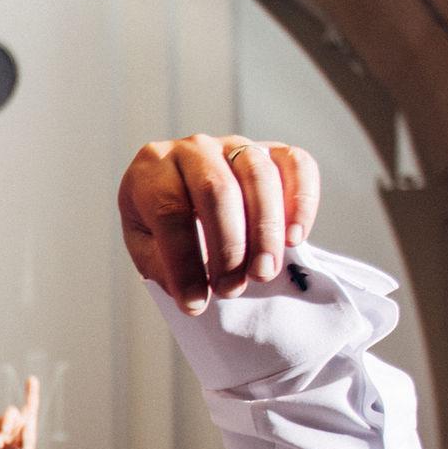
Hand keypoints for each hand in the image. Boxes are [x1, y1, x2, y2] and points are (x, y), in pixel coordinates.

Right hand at [0, 374, 40, 448]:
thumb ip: (28, 437)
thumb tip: (27, 423)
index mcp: (27, 425)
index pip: (30, 405)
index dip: (31, 392)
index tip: (32, 379)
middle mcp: (15, 422)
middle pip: (11, 412)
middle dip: (8, 423)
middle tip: (6, 436)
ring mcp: (1, 425)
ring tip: (0, 446)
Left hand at [118, 133, 319, 313]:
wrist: (183, 198)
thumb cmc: (161, 227)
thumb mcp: (146, 247)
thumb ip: (163, 266)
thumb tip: (194, 292)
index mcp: (151, 171)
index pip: (169, 211)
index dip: (184, 261)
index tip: (195, 302)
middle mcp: (192, 149)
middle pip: (216, 190)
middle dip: (229, 246)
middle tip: (232, 289)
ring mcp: (233, 145)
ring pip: (258, 175)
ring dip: (265, 231)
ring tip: (263, 273)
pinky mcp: (270, 150)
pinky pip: (295, 163)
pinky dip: (301, 200)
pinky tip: (295, 239)